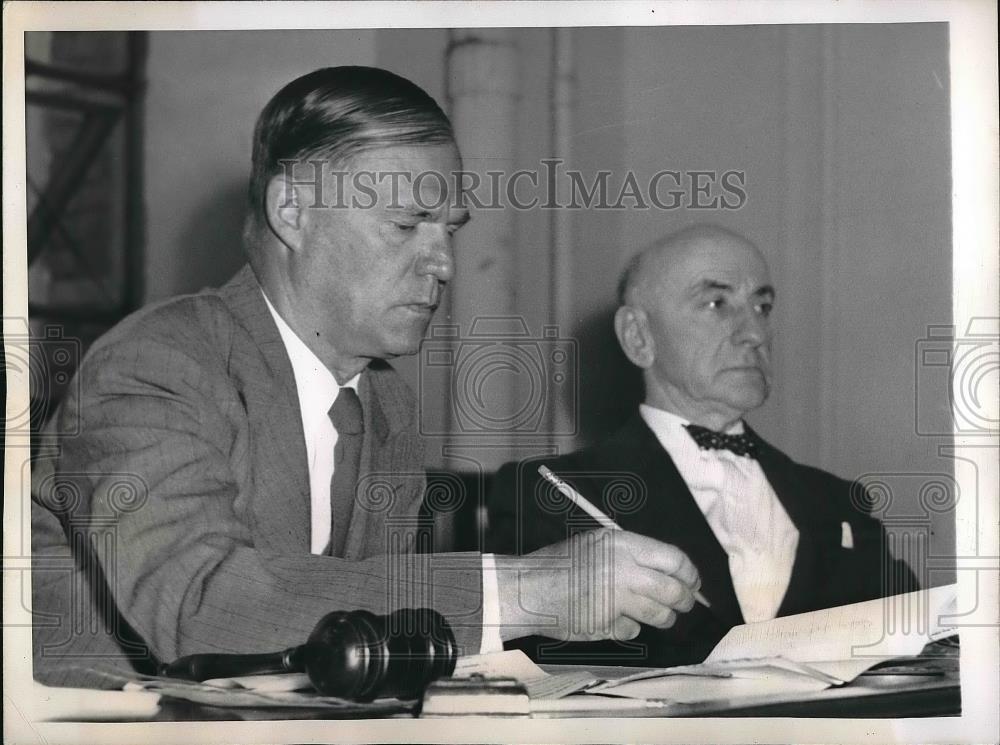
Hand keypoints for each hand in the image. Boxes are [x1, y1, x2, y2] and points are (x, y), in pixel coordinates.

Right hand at [495, 529, 700, 642]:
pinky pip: (633, 630)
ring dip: (664, 618)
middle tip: (683, 603)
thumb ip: (631, 553)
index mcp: (624, 545)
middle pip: (674, 590)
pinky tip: (618, 622)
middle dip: (684, 600)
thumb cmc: (561, 563)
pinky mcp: (607, 624)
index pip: (675, 559)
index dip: (689, 573)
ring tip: (659, 616)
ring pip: (660, 614)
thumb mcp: (597, 542)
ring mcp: (617, 599)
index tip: (692, 581)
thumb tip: (667, 570)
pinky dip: (629, 629)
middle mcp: (625, 570)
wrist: (530, 587)